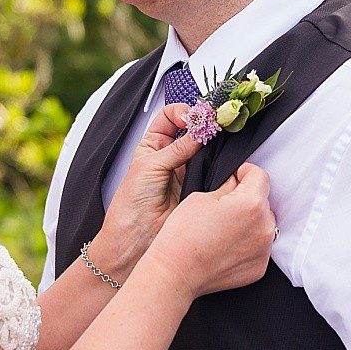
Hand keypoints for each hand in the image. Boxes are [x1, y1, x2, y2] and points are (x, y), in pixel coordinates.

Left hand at [92, 103, 205, 281]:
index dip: (182, 113)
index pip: (170, 117)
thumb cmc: (132, 203)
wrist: (137, 236)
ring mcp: (186, 170)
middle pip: (191, 130)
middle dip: (202, 124)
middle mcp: (171, 155)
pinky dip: (218, 163)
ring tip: (216, 139)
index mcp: (153, 145)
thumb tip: (199, 131)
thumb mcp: (150, 166)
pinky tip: (219, 160)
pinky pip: (213, 169)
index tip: (190, 118)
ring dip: (211, 142)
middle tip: (211, 123)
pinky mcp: (199, 185)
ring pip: (204, 148)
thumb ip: (176, 148)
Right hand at [144, 162, 273, 301]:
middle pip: (263, 201)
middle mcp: (265, 226)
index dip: (243, 172)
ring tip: (224, 229)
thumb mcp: (201, 197)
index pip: (259, 175)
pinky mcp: (260, 267)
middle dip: (247, 199)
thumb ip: (226, 186)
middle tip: (223, 208)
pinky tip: (226, 246)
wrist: (177, 271)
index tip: (233, 178)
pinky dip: (247, 243)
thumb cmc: (184, 233)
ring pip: (263, 224)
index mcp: (252, 203)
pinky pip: (259, 247)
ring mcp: (264, 249)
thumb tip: (235, 182)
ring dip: (250, 221)